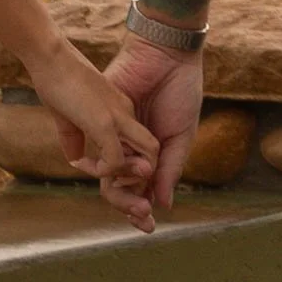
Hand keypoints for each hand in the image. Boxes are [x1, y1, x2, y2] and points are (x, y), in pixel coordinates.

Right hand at [22, 34, 161, 231]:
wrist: (51, 55)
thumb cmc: (56, 79)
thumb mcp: (68, 115)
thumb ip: (74, 139)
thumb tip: (74, 159)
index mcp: (121, 113)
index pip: (137, 149)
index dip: (130, 173)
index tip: (111, 185)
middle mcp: (127, 116)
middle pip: (150, 158)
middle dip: (146, 188)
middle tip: (139, 213)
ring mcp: (118, 119)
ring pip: (144, 161)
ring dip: (132, 184)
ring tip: (120, 198)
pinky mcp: (104, 122)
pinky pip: (115, 159)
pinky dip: (105, 172)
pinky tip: (86, 168)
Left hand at [103, 32, 203, 223]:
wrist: (165, 55)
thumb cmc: (180, 92)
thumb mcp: (182, 135)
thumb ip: (171, 169)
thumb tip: (162, 204)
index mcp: (149, 152)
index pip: (141, 187)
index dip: (142, 208)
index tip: (148, 226)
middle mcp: (129, 148)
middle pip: (121, 185)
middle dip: (130, 206)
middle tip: (140, 218)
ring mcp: (113, 136)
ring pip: (108, 174)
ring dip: (120, 194)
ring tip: (136, 203)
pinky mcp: (99, 121)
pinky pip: (99, 151)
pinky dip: (110, 169)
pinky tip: (121, 177)